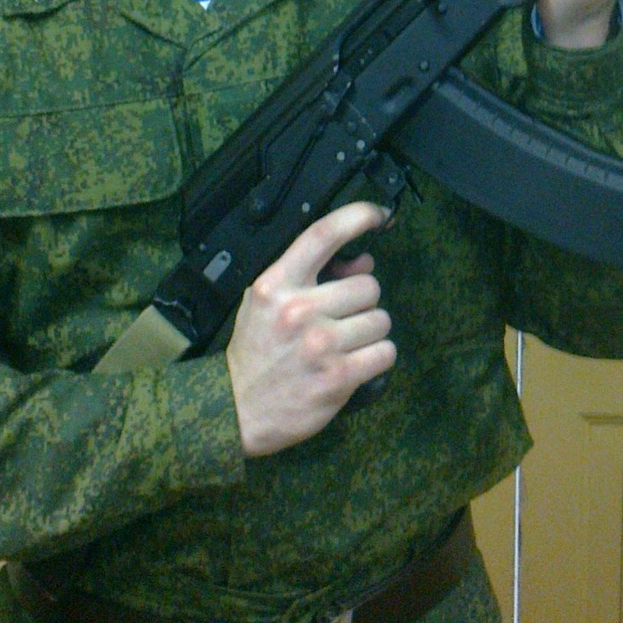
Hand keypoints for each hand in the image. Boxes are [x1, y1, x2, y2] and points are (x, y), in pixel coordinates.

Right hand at [226, 202, 394, 457]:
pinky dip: (376, 358)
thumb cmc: (256, 352)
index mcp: (276, 284)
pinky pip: (385, 353)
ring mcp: (321, 344)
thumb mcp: (267, 303)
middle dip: (361, 302)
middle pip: (367, 285)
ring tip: (344, 344)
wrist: (237, 409)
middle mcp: (299, 309)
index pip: (323, 234)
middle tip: (340, 320)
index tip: (378, 214)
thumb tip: (365, 261)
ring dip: (369, 332)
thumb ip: (311, 277)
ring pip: (381, 319)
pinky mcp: (339, 377)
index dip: (358, 216)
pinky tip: (355, 363)